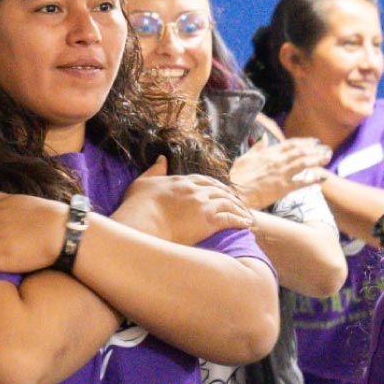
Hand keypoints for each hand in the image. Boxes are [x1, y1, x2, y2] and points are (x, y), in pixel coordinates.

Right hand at [110, 158, 255, 244]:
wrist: (142, 222)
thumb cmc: (138, 205)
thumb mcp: (143, 182)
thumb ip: (154, 170)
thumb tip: (162, 158)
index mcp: (182, 181)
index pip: (204, 180)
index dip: (215, 185)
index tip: (222, 190)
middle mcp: (196, 191)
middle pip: (220, 190)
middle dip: (231, 196)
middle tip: (238, 202)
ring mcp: (203, 205)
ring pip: (228, 203)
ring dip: (239, 209)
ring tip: (245, 215)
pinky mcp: (208, 222)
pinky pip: (229, 219)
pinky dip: (240, 221)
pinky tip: (246, 224)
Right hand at [229, 139, 331, 209]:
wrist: (235, 193)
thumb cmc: (236, 177)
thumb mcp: (244, 159)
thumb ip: (257, 148)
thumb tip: (265, 137)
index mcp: (268, 154)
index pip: (290, 144)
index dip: (304, 142)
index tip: (314, 142)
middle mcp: (277, 162)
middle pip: (300, 152)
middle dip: (315, 149)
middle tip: (326, 149)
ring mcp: (281, 175)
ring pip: (303, 164)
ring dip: (317, 160)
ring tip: (327, 158)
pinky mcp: (283, 188)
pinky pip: (301, 183)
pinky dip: (313, 180)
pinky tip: (322, 178)